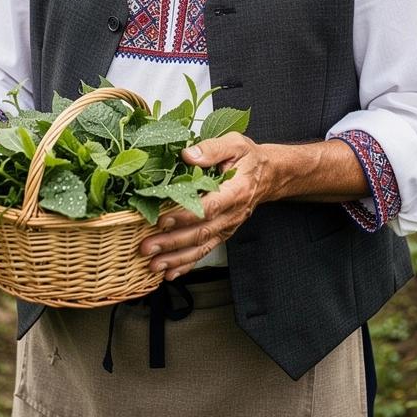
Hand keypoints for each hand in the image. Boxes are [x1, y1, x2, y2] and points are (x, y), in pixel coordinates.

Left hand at [138, 133, 278, 280]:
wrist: (269, 175)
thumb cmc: (249, 158)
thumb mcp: (234, 144)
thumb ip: (212, 149)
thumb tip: (188, 155)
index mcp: (235, 191)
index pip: (208, 207)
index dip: (185, 215)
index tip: (162, 220)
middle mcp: (232, 214)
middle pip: (200, 232)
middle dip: (172, 243)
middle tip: (147, 247)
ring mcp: (227, 226)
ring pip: (201, 247)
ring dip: (176, 258)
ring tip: (154, 264)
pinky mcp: (222, 233)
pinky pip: (205, 251)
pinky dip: (187, 264)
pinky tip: (170, 272)